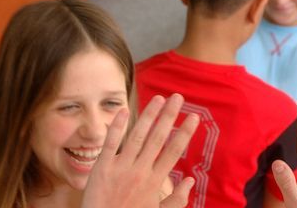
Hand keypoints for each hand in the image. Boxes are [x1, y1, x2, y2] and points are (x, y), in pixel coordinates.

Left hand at [81, 94, 199, 207]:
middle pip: (158, 139)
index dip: (184, 133)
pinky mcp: (102, 168)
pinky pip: (110, 143)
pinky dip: (117, 126)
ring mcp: (120, 168)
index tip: (194, 116)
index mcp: (154, 182)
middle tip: (178, 98)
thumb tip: (190, 180)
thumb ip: (176, 199)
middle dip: (169, 116)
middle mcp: (139, 172)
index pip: (173, 152)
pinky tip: (124, 110)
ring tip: (159, 98)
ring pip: (137, 136)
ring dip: (149, 115)